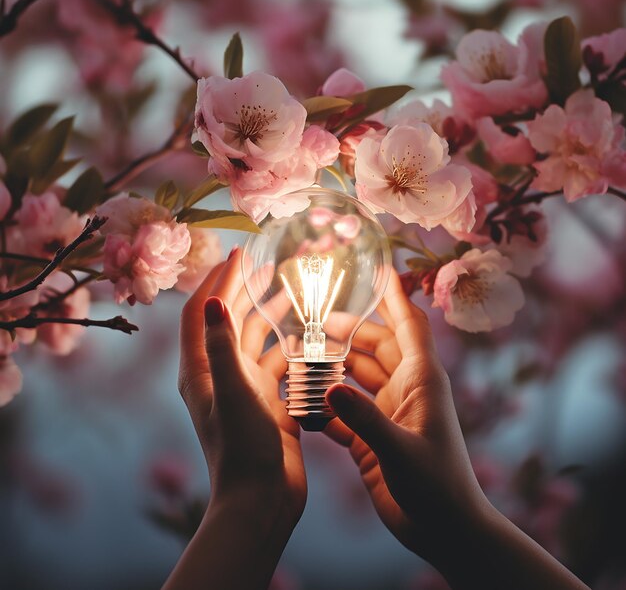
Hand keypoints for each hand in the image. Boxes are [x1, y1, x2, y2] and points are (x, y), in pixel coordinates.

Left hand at [166, 248, 304, 589]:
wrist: (261, 500)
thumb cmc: (242, 448)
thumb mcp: (233, 392)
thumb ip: (222, 346)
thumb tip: (215, 299)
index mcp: (202, 370)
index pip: (202, 312)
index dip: (217, 280)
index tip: (238, 253)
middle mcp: (220, 376)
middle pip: (229, 321)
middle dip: (245, 291)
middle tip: (266, 266)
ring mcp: (245, 390)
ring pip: (255, 341)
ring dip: (269, 316)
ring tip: (289, 292)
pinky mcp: (268, 404)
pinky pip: (277, 364)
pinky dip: (288, 346)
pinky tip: (306, 335)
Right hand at [325, 269, 482, 560]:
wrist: (444, 530)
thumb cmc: (437, 488)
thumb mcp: (400, 451)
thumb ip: (364, 420)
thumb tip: (327, 389)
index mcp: (421, 380)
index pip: (409, 324)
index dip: (395, 295)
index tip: (378, 268)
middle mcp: (404, 389)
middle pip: (375, 345)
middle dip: (349, 330)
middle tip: (315, 321)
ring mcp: (387, 411)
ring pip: (356, 375)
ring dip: (333, 365)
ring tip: (302, 354)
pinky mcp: (372, 435)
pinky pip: (344, 409)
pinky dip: (326, 404)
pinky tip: (303, 400)